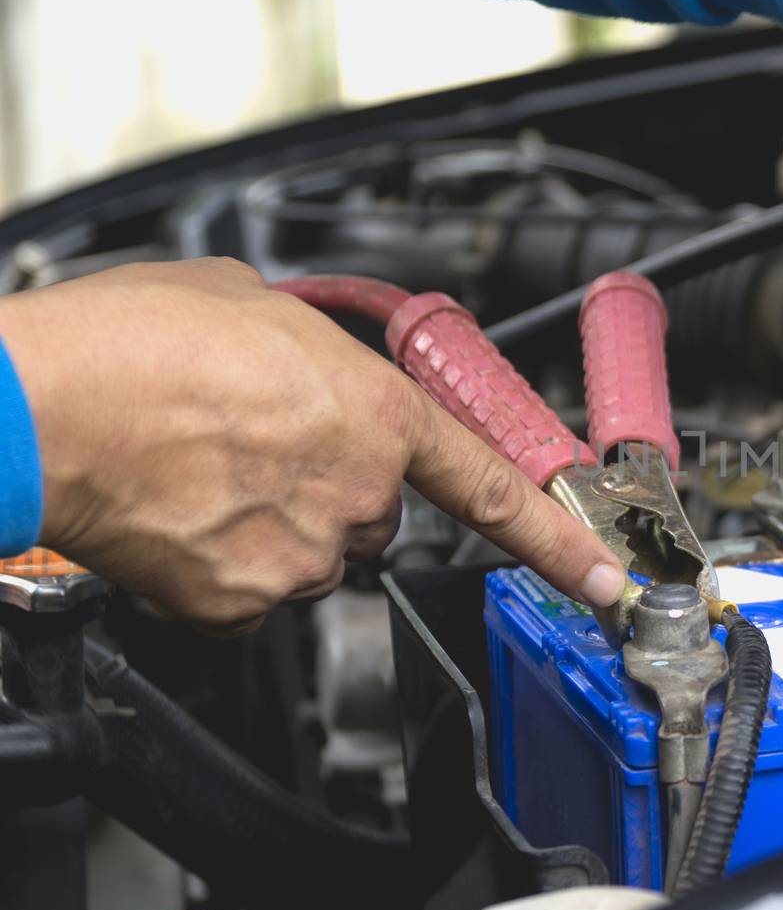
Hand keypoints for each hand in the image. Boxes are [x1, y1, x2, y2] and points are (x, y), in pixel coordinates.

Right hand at [0, 258, 624, 631]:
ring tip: (200, 463)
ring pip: (311, 548)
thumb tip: (304, 364)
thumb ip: (314, 352)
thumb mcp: (255, 305)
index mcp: (378, 416)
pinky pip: (253, 585)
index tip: (599, 575)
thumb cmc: (134, 343)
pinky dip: (223, 557)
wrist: (39, 407)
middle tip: (254, 440)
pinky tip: (179, 508)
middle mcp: (355, 496)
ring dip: (273, 516)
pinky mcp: (238, 605)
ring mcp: (298, 558)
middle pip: (373, 510)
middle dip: (331, 483)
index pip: (493, 489)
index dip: (556, 538)